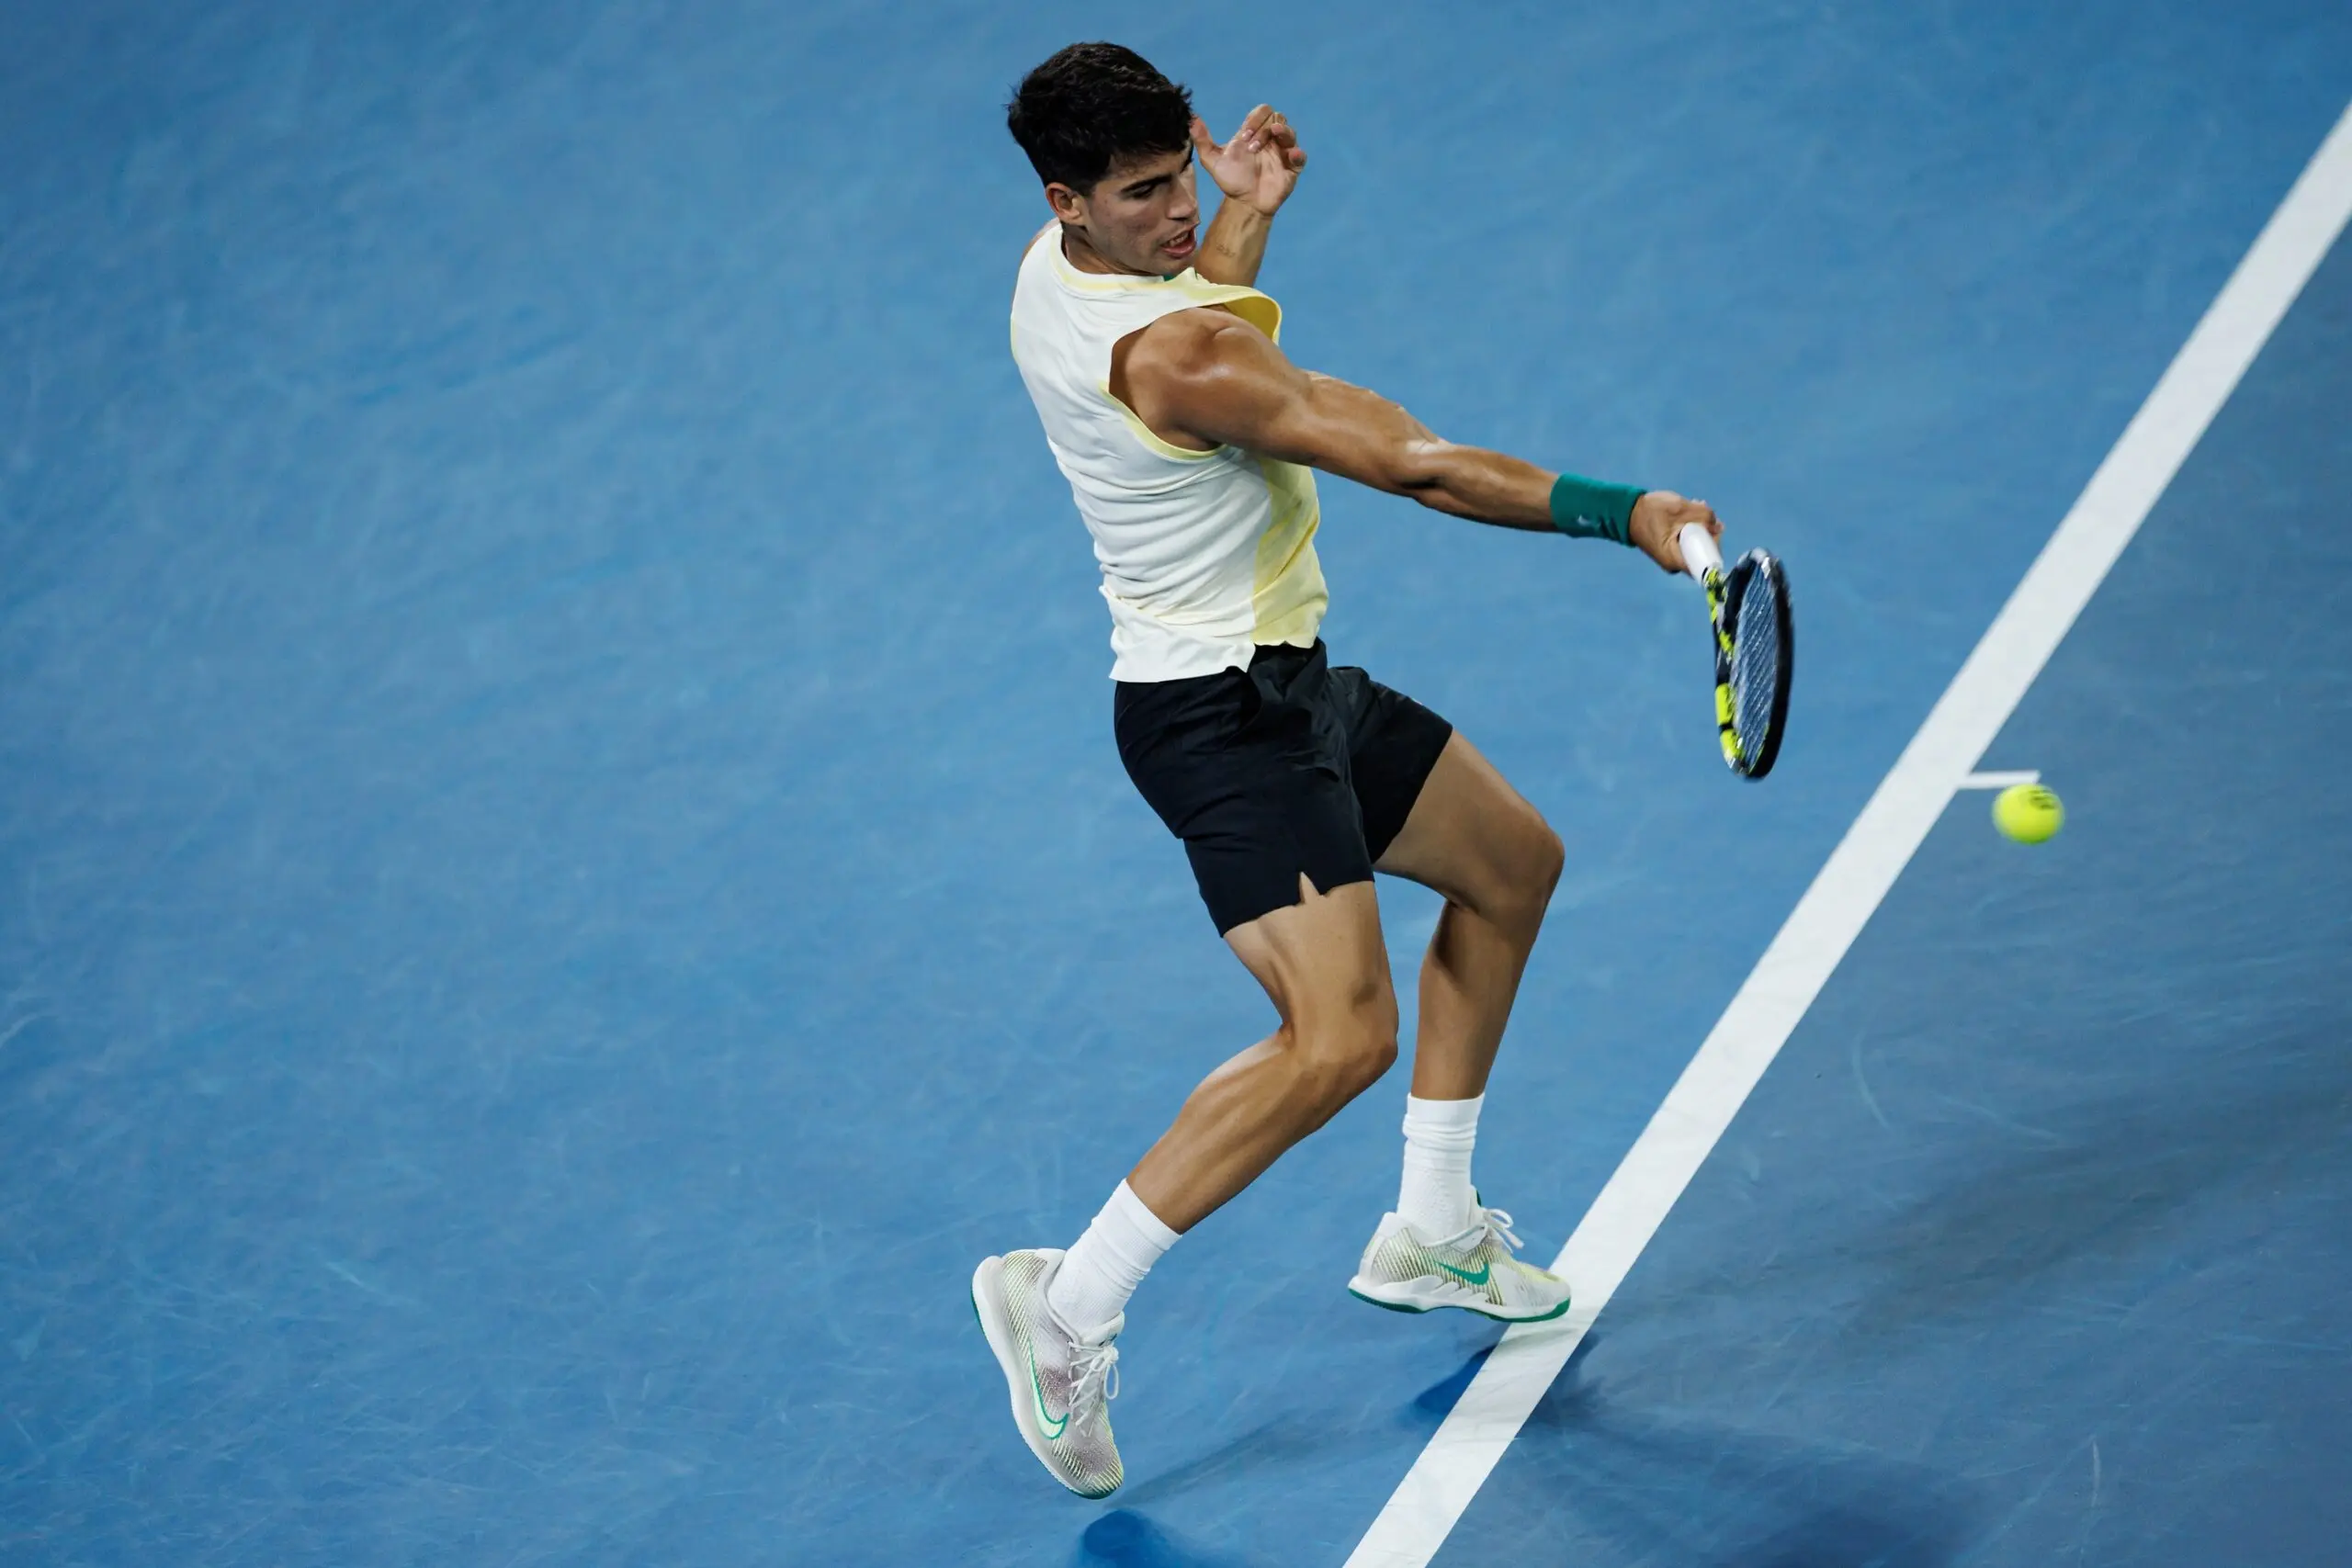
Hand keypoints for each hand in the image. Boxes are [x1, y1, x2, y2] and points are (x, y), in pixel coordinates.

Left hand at [1190, 105, 1306, 216]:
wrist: (1244, 203)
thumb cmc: (1231, 180)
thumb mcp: (1212, 161)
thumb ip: (1203, 141)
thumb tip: (1192, 119)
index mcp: (1253, 133)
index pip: (1261, 112)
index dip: (1255, 119)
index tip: (1245, 137)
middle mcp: (1269, 139)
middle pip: (1276, 118)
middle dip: (1265, 128)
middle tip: (1253, 146)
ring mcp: (1281, 152)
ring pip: (1289, 132)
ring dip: (1282, 132)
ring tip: (1273, 138)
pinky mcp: (1292, 167)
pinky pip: (1300, 156)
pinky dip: (1298, 153)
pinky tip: (1291, 155)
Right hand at [1629, 490, 1721, 574]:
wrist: (1626, 511)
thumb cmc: (1650, 511)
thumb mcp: (1681, 508)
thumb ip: (1704, 516)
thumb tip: (1718, 526)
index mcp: (1676, 560)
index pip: (1706, 561)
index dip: (1714, 544)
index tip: (1715, 528)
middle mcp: (1675, 564)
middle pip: (1702, 551)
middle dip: (1707, 530)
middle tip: (1703, 513)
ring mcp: (1672, 558)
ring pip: (1696, 544)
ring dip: (1699, 526)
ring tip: (1693, 508)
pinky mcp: (1670, 550)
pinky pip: (1687, 541)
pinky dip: (1691, 528)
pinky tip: (1687, 513)